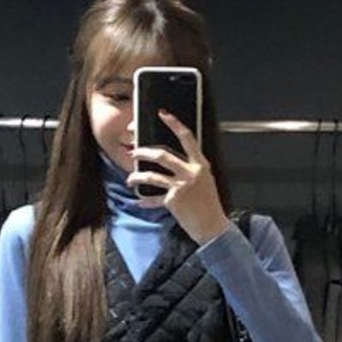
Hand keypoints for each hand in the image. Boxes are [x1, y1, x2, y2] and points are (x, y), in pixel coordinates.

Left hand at [128, 111, 231, 246]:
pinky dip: (145, 200)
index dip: (174, 124)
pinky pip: (154, 197)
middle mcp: (191, 172)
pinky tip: (139, 201)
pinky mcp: (173, 200)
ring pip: (152, 176)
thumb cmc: (208, 205)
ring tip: (130, 179)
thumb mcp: (204, 181)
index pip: (188, 138)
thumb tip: (170, 162)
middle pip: (162, 155)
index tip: (163, 114)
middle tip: (134, 152)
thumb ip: (190, 169)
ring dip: (137, 176)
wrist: (212, 227)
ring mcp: (181, 186)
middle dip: (144, 152)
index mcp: (201, 164)